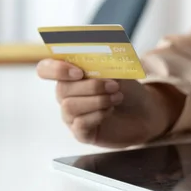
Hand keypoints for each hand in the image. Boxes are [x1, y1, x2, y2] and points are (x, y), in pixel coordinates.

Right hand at [36, 59, 183, 147]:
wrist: (144, 111)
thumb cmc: (127, 87)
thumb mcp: (118, 69)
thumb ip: (103, 62)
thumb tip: (96, 57)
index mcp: (69, 75)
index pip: (45, 69)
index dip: (55, 69)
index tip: (78, 72)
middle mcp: (66, 95)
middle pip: (61, 89)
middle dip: (91, 86)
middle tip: (114, 85)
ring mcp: (72, 116)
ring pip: (70, 107)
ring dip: (97, 100)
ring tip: (116, 97)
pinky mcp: (82, 133)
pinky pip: (80, 124)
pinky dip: (97, 115)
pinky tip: (110, 111)